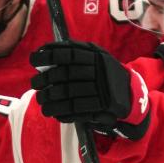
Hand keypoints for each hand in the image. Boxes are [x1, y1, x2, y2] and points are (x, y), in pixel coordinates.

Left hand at [30, 41, 149, 137]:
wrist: (130, 94)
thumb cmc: (105, 74)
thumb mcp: (97, 57)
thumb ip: (76, 52)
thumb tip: (46, 50)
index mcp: (97, 56)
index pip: (68, 53)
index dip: (48, 55)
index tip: (33, 59)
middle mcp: (99, 71)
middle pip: (65, 74)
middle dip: (45, 79)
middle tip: (35, 83)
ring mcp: (101, 90)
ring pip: (68, 94)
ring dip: (50, 98)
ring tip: (40, 100)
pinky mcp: (102, 107)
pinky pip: (77, 110)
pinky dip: (62, 112)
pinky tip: (52, 112)